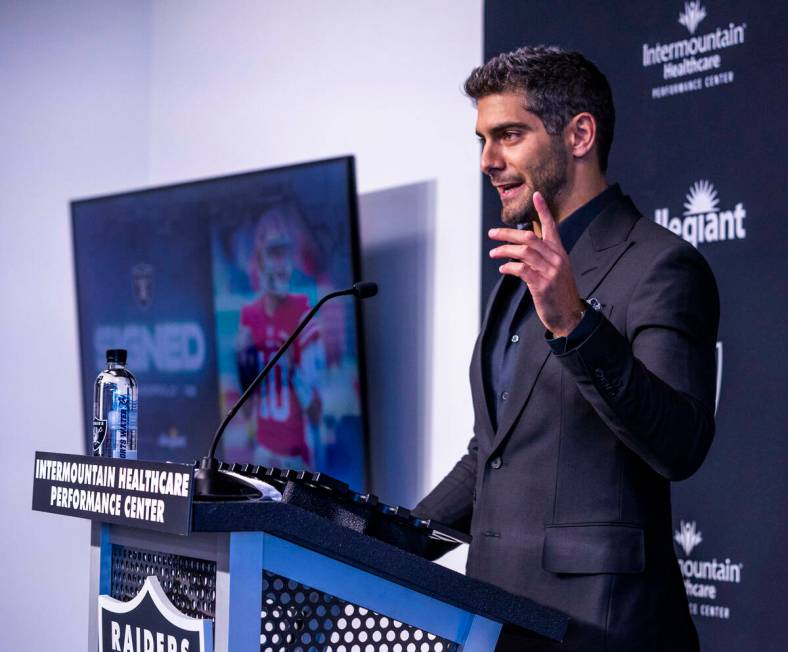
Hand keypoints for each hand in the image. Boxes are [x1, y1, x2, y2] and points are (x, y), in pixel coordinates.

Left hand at [488, 191, 584, 336]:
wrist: (569, 315)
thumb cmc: (559, 293)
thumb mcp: (556, 270)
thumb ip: (542, 257)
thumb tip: (522, 248)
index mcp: (559, 252)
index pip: (551, 226)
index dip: (543, 210)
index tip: (536, 195)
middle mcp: (556, 259)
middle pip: (529, 238)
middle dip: (507, 234)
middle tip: (492, 233)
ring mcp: (550, 272)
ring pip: (523, 252)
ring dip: (505, 251)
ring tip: (494, 253)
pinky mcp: (542, 285)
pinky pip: (522, 270)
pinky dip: (509, 267)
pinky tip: (503, 269)